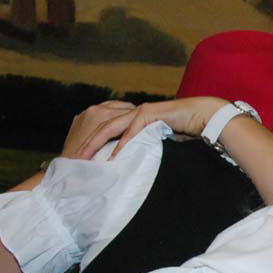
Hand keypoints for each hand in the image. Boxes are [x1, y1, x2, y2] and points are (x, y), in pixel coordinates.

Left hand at [74, 97, 229, 159]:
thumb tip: (127, 161)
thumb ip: (139, 144)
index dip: (89, 143)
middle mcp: (129, 111)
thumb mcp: (154, 138)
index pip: (102, 128)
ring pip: (110, 127)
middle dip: (85, 143)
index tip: (78, 158)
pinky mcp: (148, 114)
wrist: (199, 116)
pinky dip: (121, 144)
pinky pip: (130, 132)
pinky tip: (112, 156)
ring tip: (85, 157)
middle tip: (73, 159)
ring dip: (96, 144)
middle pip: (100, 126)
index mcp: (128, 115)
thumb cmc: (180, 129)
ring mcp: (138, 111)